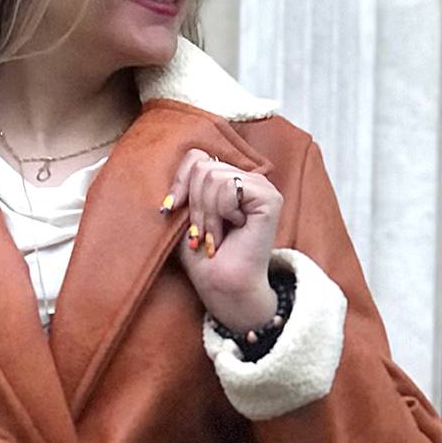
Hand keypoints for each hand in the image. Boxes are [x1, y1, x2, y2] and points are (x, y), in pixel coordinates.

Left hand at [166, 149, 281, 331]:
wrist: (222, 285)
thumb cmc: (203, 257)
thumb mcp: (184, 216)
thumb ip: (185, 186)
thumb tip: (186, 160)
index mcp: (229, 180)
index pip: (196, 158)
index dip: (179, 184)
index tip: (171, 212)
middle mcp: (247, 179)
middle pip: (203, 167)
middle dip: (194, 207)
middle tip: (202, 235)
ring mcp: (261, 186)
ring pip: (214, 177)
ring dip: (207, 215)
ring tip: (215, 238)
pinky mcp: (270, 197)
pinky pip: (230, 187)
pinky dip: (222, 213)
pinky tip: (234, 230)